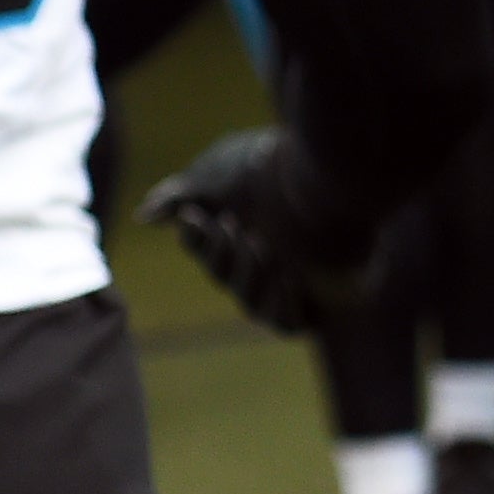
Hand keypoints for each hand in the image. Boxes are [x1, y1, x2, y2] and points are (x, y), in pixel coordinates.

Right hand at [138, 128, 381, 334]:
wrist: (347, 171)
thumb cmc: (286, 168)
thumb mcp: (223, 172)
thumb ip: (182, 193)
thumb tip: (146, 216)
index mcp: (248, 232)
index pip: (208, 253)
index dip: (197, 241)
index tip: (196, 216)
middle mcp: (271, 259)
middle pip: (228, 280)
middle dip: (222, 257)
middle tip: (234, 225)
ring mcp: (298, 280)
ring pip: (254, 305)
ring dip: (250, 279)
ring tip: (263, 247)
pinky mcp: (328, 300)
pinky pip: (293, 325)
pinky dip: (284, 305)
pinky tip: (290, 277)